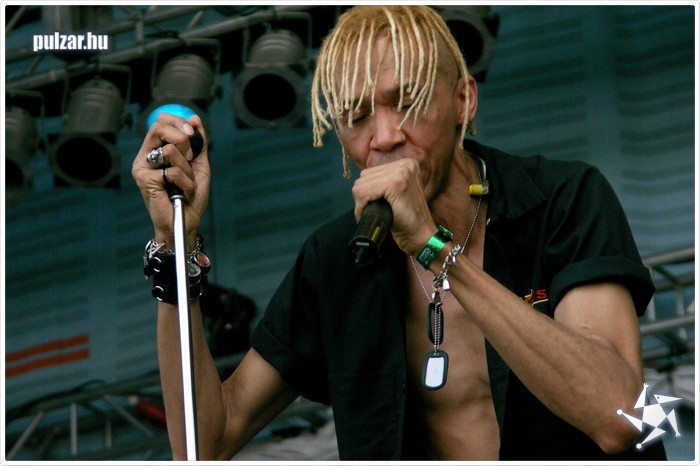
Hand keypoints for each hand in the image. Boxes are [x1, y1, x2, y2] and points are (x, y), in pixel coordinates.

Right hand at [131, 113, 210, 247]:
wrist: (188, 222)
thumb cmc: (191, 196)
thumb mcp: (199, 165)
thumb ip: (198, 143)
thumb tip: (195, 119)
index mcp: (156, 150)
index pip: (160, 122)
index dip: (177, 121)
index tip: (192, 132)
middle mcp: (146, 157)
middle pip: (159, 127)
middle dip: (183, 140)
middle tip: (190, 159)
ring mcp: (143, 168)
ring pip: (169, 150)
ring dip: (188, 169)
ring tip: (186, 183)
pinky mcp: (145, 180)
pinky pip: (173, 171)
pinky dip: (187, 183)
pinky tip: (184, 193)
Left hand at [351, 158, 434, 255]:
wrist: (421, 235)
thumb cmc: (408, 219)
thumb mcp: (398, 193)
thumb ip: (384, 182)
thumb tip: (362, 182)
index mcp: (406, 164)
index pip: (370, 172)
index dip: (366, 191)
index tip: (372, 204)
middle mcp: (405, 165)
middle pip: (364, 176)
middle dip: (362, 197)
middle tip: (370, 210)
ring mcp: (402, 173)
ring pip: (361, 184)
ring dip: (361, 203)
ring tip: (372, 212)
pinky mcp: (396, 184)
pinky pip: (364, 193)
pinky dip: (361, 207)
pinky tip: (368, 214)